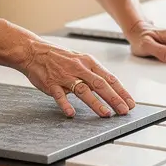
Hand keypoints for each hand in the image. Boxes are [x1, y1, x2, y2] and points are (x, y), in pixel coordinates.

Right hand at [19, 38, 135, 117]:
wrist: (35, 51)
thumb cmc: (60, 58)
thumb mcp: (81, 61)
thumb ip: (93, 74)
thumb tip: (111, 88)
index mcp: (89, 62)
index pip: (109, 78)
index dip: (121, 91)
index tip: (131, 103)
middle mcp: (79, 68)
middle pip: (100, 84)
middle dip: (114, 98)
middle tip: (124, 110)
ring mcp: (65, 76)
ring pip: (83, 90)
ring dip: (96, 103)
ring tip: (106, 114)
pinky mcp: (51, 83)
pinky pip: (59, 95)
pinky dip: (65, 104)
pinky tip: (71, 113)